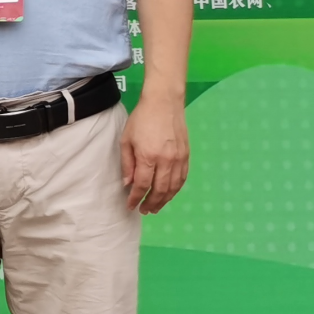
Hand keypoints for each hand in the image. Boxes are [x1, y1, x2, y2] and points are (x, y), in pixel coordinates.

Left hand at [121, 94, 188, 212]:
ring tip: (156, 208)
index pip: (142, 185)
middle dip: (151, 203)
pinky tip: (169, 194)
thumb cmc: (141, 119)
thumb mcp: (126, 140)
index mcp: (148, 157)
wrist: (164, 103)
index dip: (136, 198)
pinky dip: (175, 190)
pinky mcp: (186, 155)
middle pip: (159, 190)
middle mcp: (166, 160)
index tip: (131, 206)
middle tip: (144, 211)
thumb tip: (128, 184)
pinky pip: (182, 178)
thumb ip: (127, 164)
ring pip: (173, 187)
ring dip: (164, 200)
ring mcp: (179, 159)